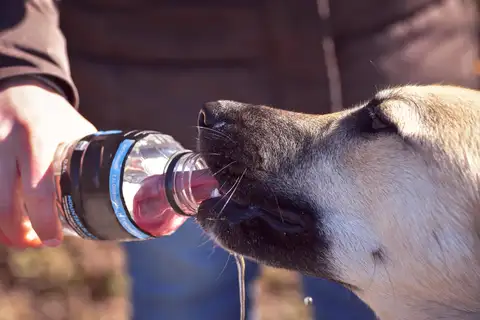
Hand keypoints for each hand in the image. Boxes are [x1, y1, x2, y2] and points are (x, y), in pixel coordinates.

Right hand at [0, 81, 95, 247]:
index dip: (43, 223)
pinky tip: (5, 216)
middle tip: (34, 243)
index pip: (38, 192)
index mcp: (39, 140)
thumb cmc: (54, 115)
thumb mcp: (77, 131)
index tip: (53, 241)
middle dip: (16, 235)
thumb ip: (88, 160)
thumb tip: (113, 193)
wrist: (19, 88)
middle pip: (3, 205)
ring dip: (1, 228)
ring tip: (19, 235)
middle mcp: (6, 144)